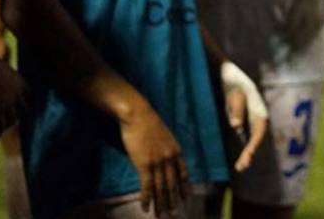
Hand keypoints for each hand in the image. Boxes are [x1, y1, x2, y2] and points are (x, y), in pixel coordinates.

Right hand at [0, 46, 26, 141]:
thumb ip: (1, 78)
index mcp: (20, 82)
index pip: (30, 98)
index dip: (24, 106)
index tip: (16, 112)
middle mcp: (18, 93)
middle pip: (24, 111)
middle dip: (15, 118)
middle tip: (5, 123)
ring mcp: (9, 102)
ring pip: (12, 121)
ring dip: (2, 127)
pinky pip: (0, 127)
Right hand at [119, 101, 189, 215]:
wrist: (138, 115)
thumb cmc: (149, 123)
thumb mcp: (165, 136)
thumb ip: (167, 149)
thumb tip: (165, 159)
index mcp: (177, 151)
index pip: (183, 174)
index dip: (184, 188)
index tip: (185, 199)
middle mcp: (170, 159)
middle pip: (172, 184)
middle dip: (172, 201)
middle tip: (173, 214)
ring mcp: (158, 162)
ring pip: (161, 188)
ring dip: (161, 204)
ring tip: (161, 216)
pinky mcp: (145, 164)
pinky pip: (147, 186)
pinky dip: (147, 198)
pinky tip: (146, 208)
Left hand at [219, 61, 268, 171]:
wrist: (224, 70)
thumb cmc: (231, 79)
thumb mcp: (235, 91)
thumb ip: (236, 108)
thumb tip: (236, 126)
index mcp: (258, 108)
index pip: (259, 129)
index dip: (255, 142)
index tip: (248, 154)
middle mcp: (255, 115)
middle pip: (256, 136)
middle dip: (250, 152)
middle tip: (242, 167)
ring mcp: (247, 118)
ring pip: (250, 138)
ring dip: (247, 152)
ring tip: (240, 167)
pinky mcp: (238, 118)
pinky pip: (243, 136)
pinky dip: (242, 147)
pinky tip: (238, 157)